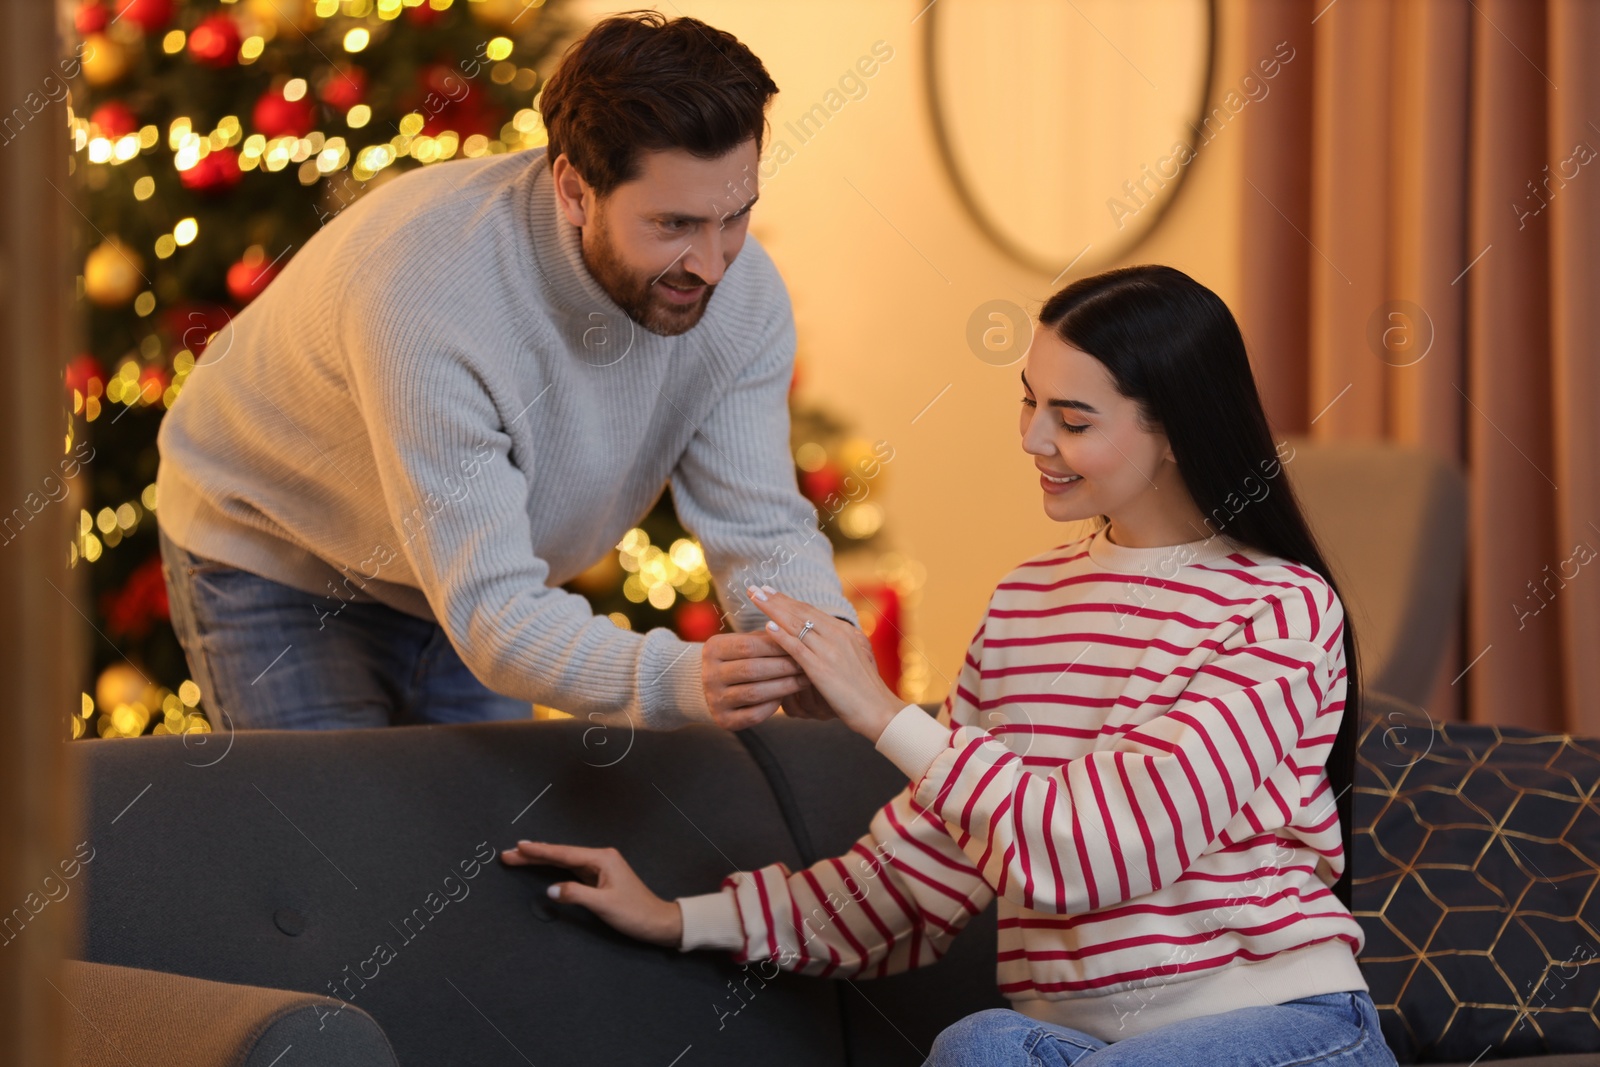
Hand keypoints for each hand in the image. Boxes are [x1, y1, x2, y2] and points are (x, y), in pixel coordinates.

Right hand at [499, 840, 682, 947]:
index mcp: (602, 859)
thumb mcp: (604, 905)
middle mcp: (600, 858)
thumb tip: (550, 889)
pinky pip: (570, 869)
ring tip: (519, 857)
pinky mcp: (599, 878)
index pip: (563, 854)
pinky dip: (554, 868)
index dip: (539, 851)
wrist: (657, 921)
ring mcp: (600, 867)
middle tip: (508, 854)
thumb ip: (575, 895)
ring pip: (564, 861)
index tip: (518, 847)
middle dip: (534, 854)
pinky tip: (543, 866)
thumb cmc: (635, 913)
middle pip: (561, 854)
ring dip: (541, 860)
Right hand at [701, 631, 811, 729]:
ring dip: (784, 687)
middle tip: (805, 665)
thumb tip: (796, 635)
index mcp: (713, 649)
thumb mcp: (745, 643)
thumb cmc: (739, 659)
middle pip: (752, 669)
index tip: (799, 645)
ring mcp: (714, 699)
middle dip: (784, 667)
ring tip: (803, 680)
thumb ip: (766, 639)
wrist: (713, 687)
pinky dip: (772, 706)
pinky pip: (753, 715)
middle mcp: (709, 675)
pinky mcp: (723, 720)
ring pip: (754, 693)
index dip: (776, 646)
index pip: (748, 645)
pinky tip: (785, 698)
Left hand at [744, 585, 905, 741]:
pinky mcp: (822, 670)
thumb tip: (818, 639)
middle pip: (801, 612)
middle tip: (755, 588)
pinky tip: (767, 627)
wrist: (879, 710)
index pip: (810, 611)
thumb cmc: (864, 690)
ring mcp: (830, 652)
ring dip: (773, 609)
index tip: (769, 591)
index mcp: (844, 632)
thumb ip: (836, 646)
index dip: (788, 600)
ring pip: (797, 625)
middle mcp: (837, 636)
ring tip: (755, 598)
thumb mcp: (853, 658)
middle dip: (776, 599)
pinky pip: (798, 649)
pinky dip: (782, 637)